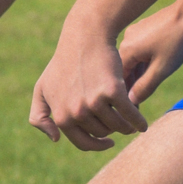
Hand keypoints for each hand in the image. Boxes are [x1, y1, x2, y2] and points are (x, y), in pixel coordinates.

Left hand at [29, 12, 147, 149]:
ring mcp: (94, 102)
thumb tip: (56, 139)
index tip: (108, 141)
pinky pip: (130, 115)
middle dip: (112, 129)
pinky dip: (139, 122)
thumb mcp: (42, 88)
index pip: (83, 143)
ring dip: (127, 126)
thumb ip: (39, 116)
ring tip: (131, 120)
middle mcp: (76, 112)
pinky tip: (143, 124)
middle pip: (103, 133)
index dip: (98, 145)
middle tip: (119, 120)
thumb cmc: (64, 62)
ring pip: (117, 126)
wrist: (84, 38)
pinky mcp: (112, 91)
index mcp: (61, 116)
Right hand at [118, 1, 182, 105]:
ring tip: (144, 92)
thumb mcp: (162, 69)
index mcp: (127, 50)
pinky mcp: (145, 29)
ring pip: (134, 60)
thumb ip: (145, 86)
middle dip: (131, 86)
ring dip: (138, 75)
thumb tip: (131, 101)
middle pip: (125, 69)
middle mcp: (127, 40)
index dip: (124, 96)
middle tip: (137, 105)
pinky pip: (140, 51)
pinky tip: (150, 72)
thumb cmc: (178, 41)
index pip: (119, 78)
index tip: (130, 110)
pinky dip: (144, 63)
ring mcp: (136, 33)